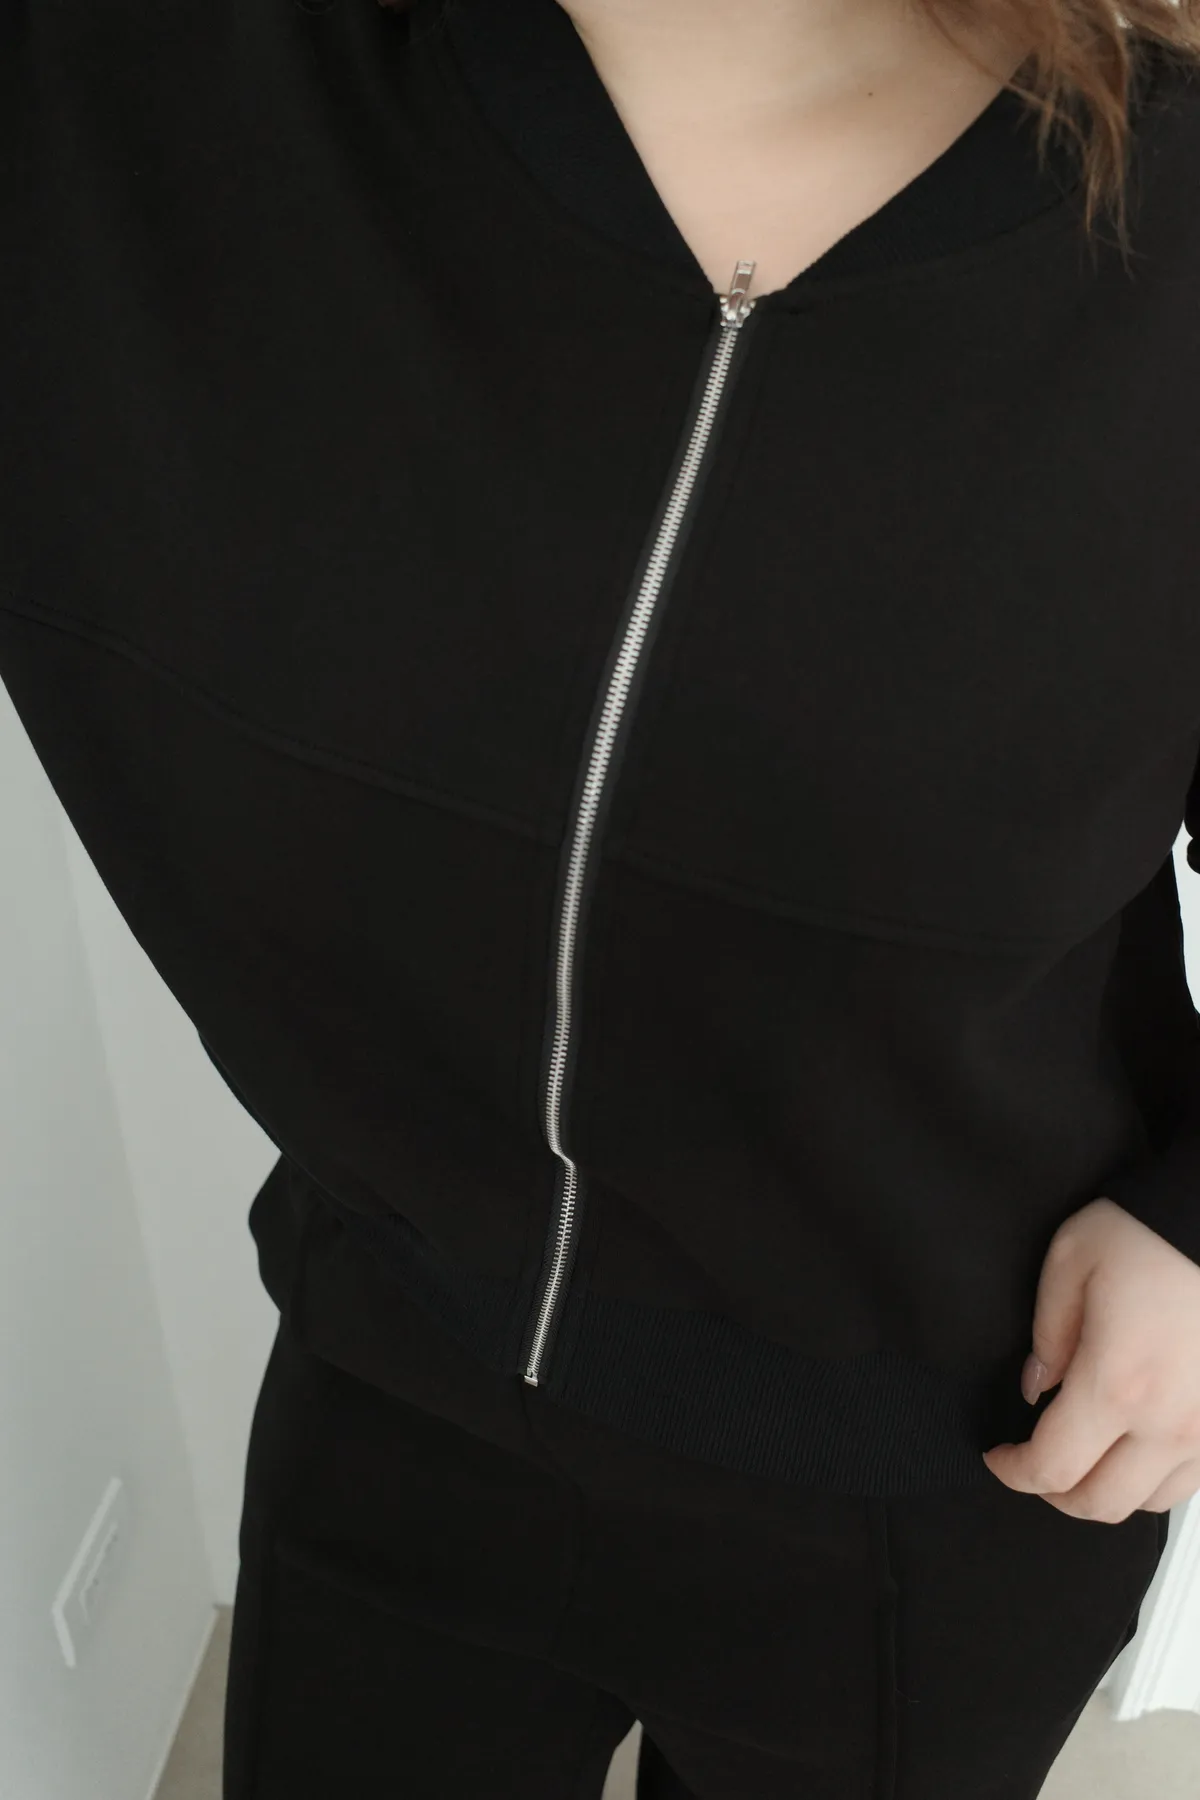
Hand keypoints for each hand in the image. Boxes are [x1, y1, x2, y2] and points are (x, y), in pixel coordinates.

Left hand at [981, 1196, 1199, 1520]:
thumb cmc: (1154, 1230)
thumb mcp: (1072, 1261)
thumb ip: (1046, 1334)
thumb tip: (1036, 1384)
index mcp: (1118, 1384)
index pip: (1053, 1467)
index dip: (1013, 1472)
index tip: (1000, 1457)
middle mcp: (1171, 1422)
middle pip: (1101, 1503)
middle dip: (1053, 1493)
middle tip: (1033, 1464)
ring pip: (1150, 1501)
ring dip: (1107, 1489)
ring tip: (1084, 1454)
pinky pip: (1191, 1479)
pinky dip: (1154, 1477)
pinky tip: (1134, 1443)